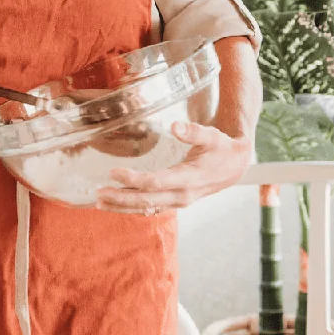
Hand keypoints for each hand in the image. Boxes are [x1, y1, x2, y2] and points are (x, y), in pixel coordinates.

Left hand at [95, 121, 251, 214]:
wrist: (235, 167)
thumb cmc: (222, 148)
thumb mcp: (212, 136)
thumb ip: (194, 132)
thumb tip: (175, 126)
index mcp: (189, 178)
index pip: (157, 182)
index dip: (134, 179)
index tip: (113, 172)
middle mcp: (182, 194)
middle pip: (147, 200)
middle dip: (121, 198)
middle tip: (98, 193)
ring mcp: (178, 200)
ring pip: (147, 208)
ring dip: (123, 206)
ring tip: (99, 202)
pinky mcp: (175, 201)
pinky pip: (151, 208)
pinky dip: (133, 207)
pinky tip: (117, 205)